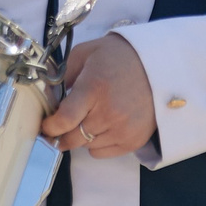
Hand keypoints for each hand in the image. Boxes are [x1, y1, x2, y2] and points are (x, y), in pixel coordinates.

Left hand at [41, 32, 157, 160]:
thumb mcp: (87, 53)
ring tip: (89, 119)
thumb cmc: (119, 57)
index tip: (46, 125)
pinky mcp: (133, 141)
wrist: (159, 65)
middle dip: (61, 134)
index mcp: (94, 89)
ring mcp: (122, 130)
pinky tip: (102, 127)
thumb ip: (65, 73)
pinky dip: (96, 144)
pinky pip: (101, 153)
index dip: (50, 127)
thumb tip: (50, 96)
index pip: (64, 120)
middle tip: (60, 127)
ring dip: (81, 137)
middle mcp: (108, 113)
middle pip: (72, 138)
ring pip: (86, 146)